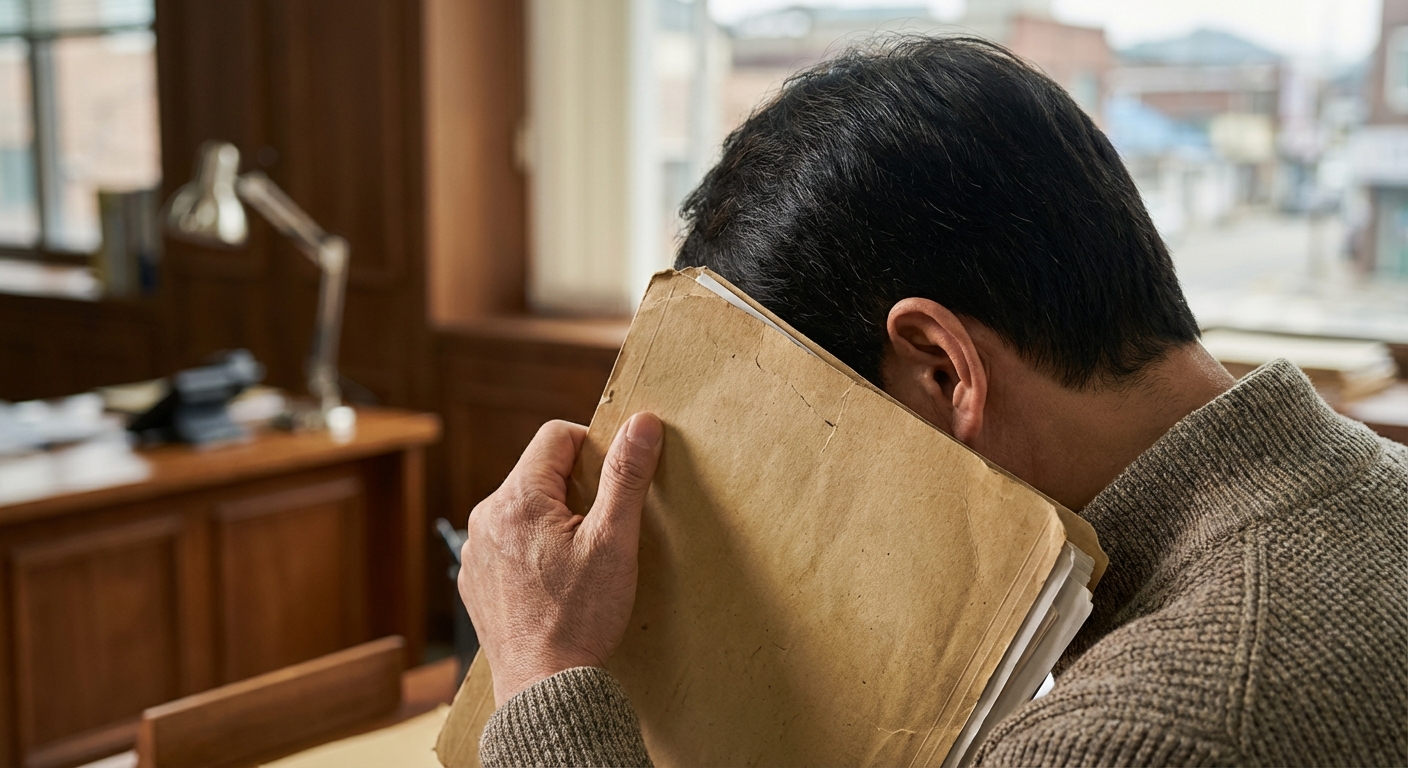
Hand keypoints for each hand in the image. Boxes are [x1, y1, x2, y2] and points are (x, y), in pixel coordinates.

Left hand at [459, 413, 663, 705]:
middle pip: (538, 472)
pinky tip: (556, 582)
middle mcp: (486, 518)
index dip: (593, 447)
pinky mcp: (475, 580)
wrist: (544, 687)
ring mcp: (476, 550)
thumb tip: (643, 423)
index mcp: (517, 499)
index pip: (556, 436)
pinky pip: (507, 542)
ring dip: (553, 519)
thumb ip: (626, 476)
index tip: (614, 481)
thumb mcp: (613, 542)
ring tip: (580, 560)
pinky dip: (533, 549)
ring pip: (522, 509)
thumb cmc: (580, 618)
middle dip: (575, 488)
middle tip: (603, 527)